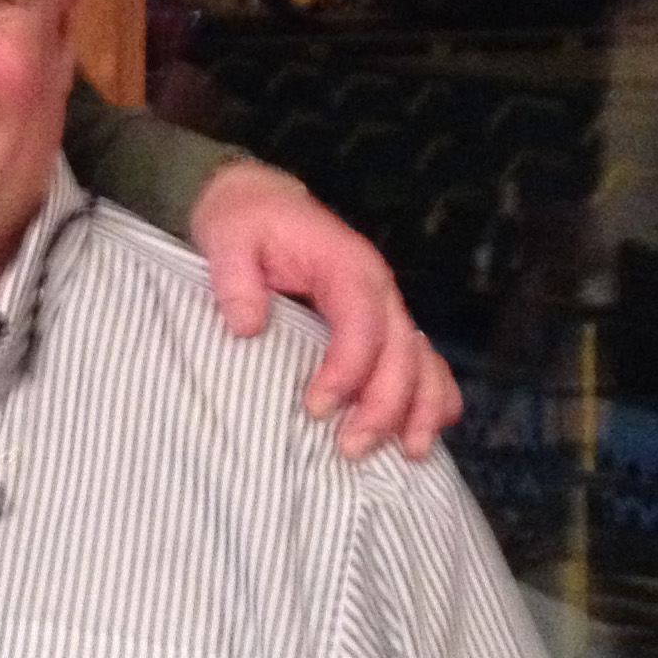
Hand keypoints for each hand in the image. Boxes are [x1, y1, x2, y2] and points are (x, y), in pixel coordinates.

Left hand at [190, 160, 461, 460]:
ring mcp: (385, 307)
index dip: (347, 371)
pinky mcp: (381, 324)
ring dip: (420, 408)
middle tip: (351, 448)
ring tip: (409, 453)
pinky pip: (421, 362)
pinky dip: (430, 397)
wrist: (260, 204)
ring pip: (423, 360)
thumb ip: (235, 279)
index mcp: (346, 266)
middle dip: (383, 405)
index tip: (316, 408)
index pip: (362, 324)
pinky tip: (423, 432)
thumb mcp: (227, 237)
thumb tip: (248, 326)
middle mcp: (378, 288)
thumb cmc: (245, 223)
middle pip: (401, 352)